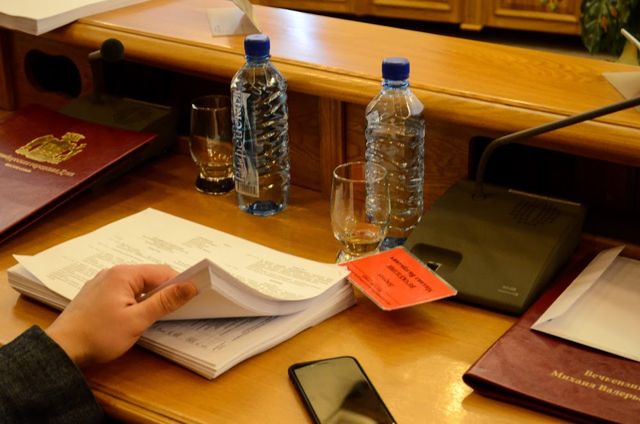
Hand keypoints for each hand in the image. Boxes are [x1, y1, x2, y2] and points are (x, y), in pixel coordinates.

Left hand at [46, 264, 197, 366]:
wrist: (61, 350)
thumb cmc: (99, 336)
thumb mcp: (137, 320)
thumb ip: (165, 301)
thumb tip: (190, 286)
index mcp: (124, 274)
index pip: (163, 272)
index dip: (179, 284)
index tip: (191, 299)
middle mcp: (112, 273)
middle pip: (149, 277)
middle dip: (164, 292)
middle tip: (173, 311)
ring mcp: (102, 283)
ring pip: (136, 285)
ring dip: (148, 297)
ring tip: (153, 316)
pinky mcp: (95, 294)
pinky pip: (123, 291)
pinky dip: (134, 301)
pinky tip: (132, 317)